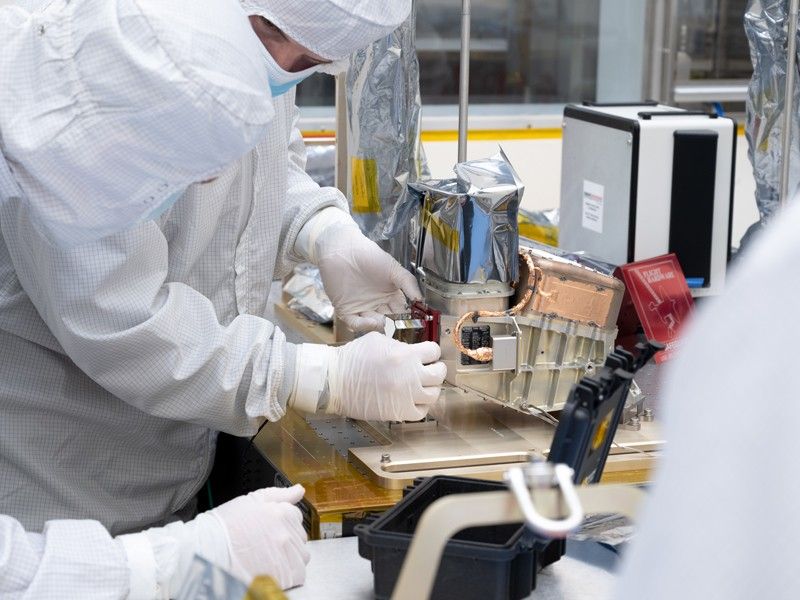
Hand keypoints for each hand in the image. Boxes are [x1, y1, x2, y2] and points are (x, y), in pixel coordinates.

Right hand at [213, 485, 308, 589]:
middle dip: (287, 539)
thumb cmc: (223, 526)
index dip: (283, 522)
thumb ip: (280, 494)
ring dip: (290, 557)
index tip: (271, 529)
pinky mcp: (283, 575)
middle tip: (266, 543)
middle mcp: (286, 533)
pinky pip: (298, 574)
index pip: (296, 516)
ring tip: (268, 557)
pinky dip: (289, 573)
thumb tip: (299, 489)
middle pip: (299, 536)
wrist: (206, 552)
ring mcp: (285, 555)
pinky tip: (272, 569)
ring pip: (301, 555)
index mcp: (281, 513)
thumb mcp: (252, 500)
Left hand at [315, 221, 421, 331]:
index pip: (402, 312)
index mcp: (390, 295)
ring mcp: (362, 308)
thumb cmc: (369, 256)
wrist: (344, 250)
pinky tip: (371, 321)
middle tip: (397, 326)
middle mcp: (377, 304)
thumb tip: (420, 300)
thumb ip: (408, 283)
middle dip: (393, 325)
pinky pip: (355, 323)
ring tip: (382, 322)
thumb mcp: (394, 269)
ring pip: (372, 324)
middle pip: (388, 321)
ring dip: (378, 325)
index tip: (412, 321)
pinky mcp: (346, 310)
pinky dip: (363, 325)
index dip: (407, 318)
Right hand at [326, 332, 445, 420]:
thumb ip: (399, 345)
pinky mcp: (399, 412)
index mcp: (405, 355)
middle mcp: (410, 376)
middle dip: (435, 369)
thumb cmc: (352, 359)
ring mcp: (406, 396)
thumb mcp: (378, 340)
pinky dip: (421, 406)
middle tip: (429, 369)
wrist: (335, 381)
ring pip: (434, 394)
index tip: (427, 354)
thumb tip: (412, 351)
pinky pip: (421, 412)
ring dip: (430, 388)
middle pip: (439, 373)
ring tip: (421, 385)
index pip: (434, 351)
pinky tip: (413, 399)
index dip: (431, 352)